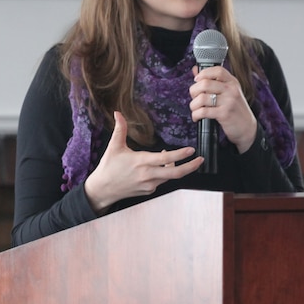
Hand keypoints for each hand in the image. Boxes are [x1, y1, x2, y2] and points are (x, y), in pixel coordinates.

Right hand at [83, 112, 202, 212]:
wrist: (102, 190)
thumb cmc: (108, 167)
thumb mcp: (114, 146)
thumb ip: (120, 129)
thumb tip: (118, 112)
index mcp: (141, 162)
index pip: (166, 159)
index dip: (180, 155)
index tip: (191, 150)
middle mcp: (148, 175)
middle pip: (175, 173)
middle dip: (190, 166)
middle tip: (200, 159)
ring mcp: (149, 185)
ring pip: (169, 176)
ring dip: (174, 167)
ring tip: (173, 159)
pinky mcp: (149, 191)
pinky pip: (162, 181)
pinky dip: (165, 173)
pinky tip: (161, 167)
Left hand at [190, 65, 257, 152]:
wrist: (247, 127)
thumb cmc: (235, 110)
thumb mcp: (228, 92)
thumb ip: (213, 81)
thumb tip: (195, 70)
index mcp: (232, 82)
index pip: (217, 70)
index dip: (204, 73)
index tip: (196, 80)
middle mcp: (231, 90)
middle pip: (205, 83)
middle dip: (193, 91)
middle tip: (194, 98)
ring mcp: (229, 102)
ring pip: (201, 98)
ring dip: (193, 105)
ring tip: (195, 109)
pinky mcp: (224, 114)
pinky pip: (203, 111)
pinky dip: (196, 115)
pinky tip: (197, 117)